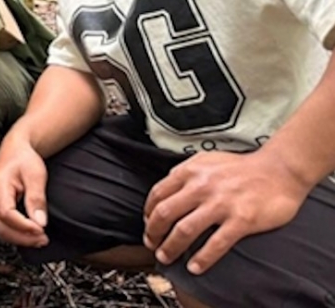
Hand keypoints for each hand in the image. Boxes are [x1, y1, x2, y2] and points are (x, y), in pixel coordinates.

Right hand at [0, 131, 49, 247]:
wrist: (15, 149)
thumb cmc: (23, 158)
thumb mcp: (35, 174)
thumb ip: (37, 198)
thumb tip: (40, 222)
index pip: (6, 214)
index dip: (24, 226)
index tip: (41, 230)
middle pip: (1, 227)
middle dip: (23, 238)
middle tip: (43, 239)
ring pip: (1, 230)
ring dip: (21, 239)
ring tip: (40, 239)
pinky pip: (4, 226)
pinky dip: (18, 234)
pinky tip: (31, 234)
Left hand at [143, 150, 310, 273]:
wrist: (279, 171)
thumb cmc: (243, 167)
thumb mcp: (207, 160)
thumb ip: (186, 172)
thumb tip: (168, 184)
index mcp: (190, 172)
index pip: (157, 194)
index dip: (148, 213)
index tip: (147, 225)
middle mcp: (201, 187)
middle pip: (164, 214)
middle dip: (153, 233)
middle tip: (152, 245)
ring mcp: (220, 204)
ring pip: (184, 230)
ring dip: (171, 248)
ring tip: (166, 258)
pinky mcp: (241, 220)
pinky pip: (215, 244)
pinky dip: (202, 259)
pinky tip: (195, 267)